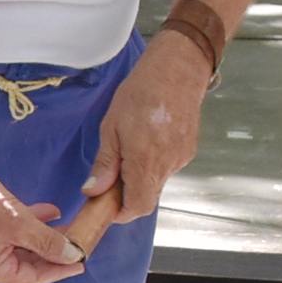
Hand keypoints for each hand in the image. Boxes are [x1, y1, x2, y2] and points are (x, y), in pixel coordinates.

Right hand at [0, 164, 86, 282]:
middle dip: (52, 254)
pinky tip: (49, 214)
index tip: (80, 264)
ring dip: (43, 239)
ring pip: (20, 251)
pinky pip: (11, 239)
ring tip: (68, 229)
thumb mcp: (21, 223)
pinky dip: (29, 229)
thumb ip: (49, 242)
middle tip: (77, 247)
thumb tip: (73, 256)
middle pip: (25, 267)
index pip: (29, 279)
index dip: (57, 271)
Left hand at [81, 31, 211, 227]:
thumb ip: (105, 163)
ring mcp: (181, 158)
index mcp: (145, 160)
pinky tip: (146, 141)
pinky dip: (152, 164)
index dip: (120, 212)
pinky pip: (167, 168)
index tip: (105, 206)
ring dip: (139, 178)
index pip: (137, 206)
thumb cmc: (141, 92)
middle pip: (147, 198)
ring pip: (156, 183)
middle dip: (126, 195)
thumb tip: (93, 191)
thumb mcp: (111, 127)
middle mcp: (167, 164)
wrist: (178, 69)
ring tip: (128, 150)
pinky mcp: (188, 150)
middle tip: (110, 178)